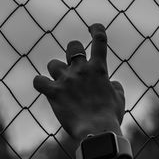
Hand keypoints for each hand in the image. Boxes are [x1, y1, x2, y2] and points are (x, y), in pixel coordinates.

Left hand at [33, 23, 124, 143]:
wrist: (97, 130)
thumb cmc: (111, 116)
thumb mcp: (120, 98)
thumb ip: (115, 86)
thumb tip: (111, 84)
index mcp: (99, 68)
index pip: (99, 40)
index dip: (96, 29)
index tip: (93, 27)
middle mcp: (81, 69)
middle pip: (72, 46)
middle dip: (73, 50)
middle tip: (74, 62)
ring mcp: (66, 79)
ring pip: (53, 64)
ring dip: (56, 71)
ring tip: (60, 83)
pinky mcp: (53, 92)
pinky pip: (39, 81)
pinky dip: (40, 83)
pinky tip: (44, 87)